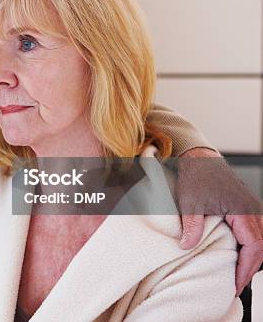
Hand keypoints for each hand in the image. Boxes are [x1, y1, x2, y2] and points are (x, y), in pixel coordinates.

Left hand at [176, 148, 262, 295]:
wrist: (198, 156)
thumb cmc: (195, 176)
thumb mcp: (189, 203)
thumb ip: (191, 226)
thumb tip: (186, 246)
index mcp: (242, 210)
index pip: (253, 245)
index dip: (246, 267)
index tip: (237, 283)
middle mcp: (251, 209)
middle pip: (261, 246)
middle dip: (250, 267)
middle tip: (237, 285)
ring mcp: (250, 207)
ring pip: (260, 239)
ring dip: (252, 257)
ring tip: (238, 273)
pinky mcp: (244, 206)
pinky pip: (254, 230)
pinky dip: (250, 246)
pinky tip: (239, 254)